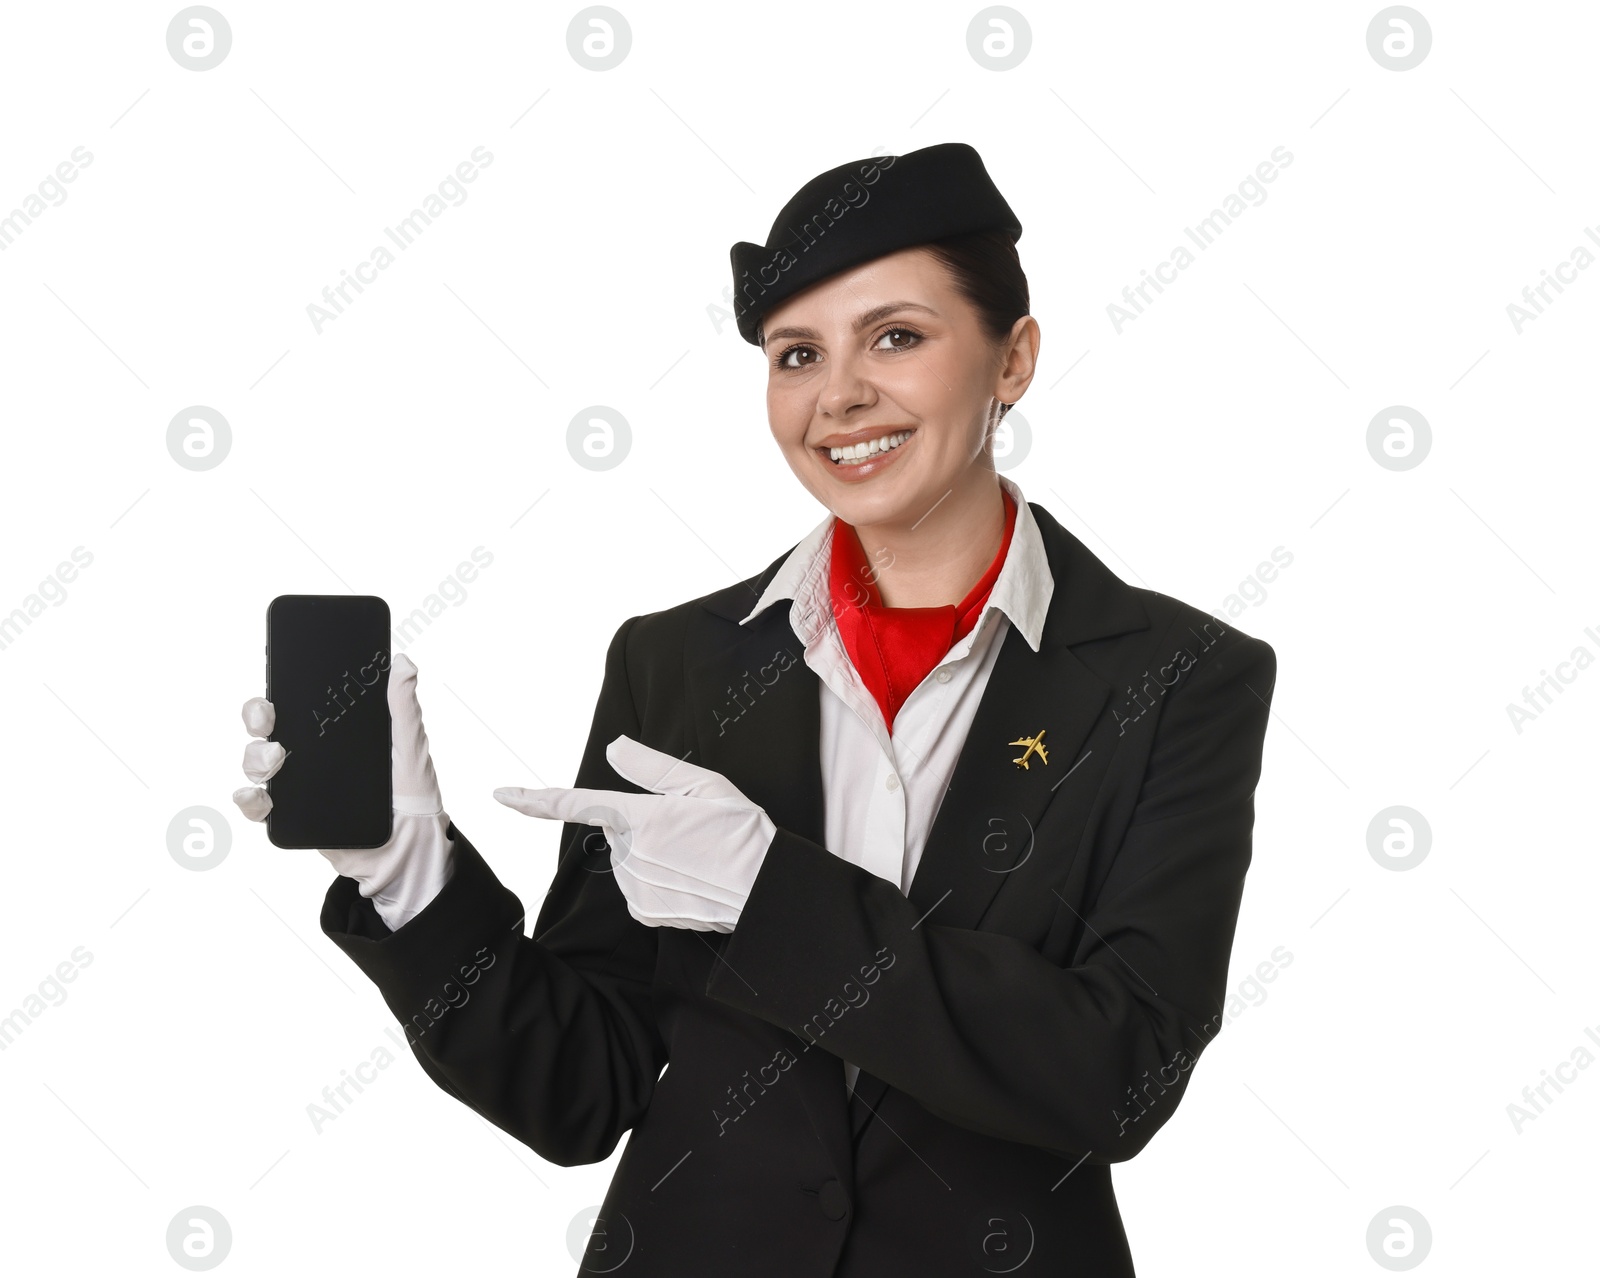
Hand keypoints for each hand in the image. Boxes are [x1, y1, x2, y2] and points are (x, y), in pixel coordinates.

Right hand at [232, 652, 455, 929]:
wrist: (409, 848)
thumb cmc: (412, 793)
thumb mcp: (410, 746)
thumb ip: (403, 706)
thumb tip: (402, 662)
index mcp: (335, 731)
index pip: (298, 703)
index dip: (280, 688)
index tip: (276, 676)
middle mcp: (311, 754)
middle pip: (268, 726)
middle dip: (257, 715)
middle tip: (267, 717)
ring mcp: (298, 784)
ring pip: (257, 762)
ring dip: (254, 756)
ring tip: (276, 759)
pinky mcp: (293, 817)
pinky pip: (259, 807)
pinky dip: (248, 799)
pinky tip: (254, 794)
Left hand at [494, 736, 775, 932]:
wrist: (766, 891)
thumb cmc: (741, 832)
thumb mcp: (704, 784)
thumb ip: (652, 767)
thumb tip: (613, 747)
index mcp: (641, 816)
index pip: (576, 804)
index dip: (535, 799)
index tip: (502, 794)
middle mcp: (630, 854)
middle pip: (620, 831)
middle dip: (645, 827)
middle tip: (692, 831)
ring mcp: (635, 888)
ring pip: (628, 861)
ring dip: (652, 856)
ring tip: (696, 857)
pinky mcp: (644, 913)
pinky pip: (639, 889)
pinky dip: (659, 882)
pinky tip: (690, 880)